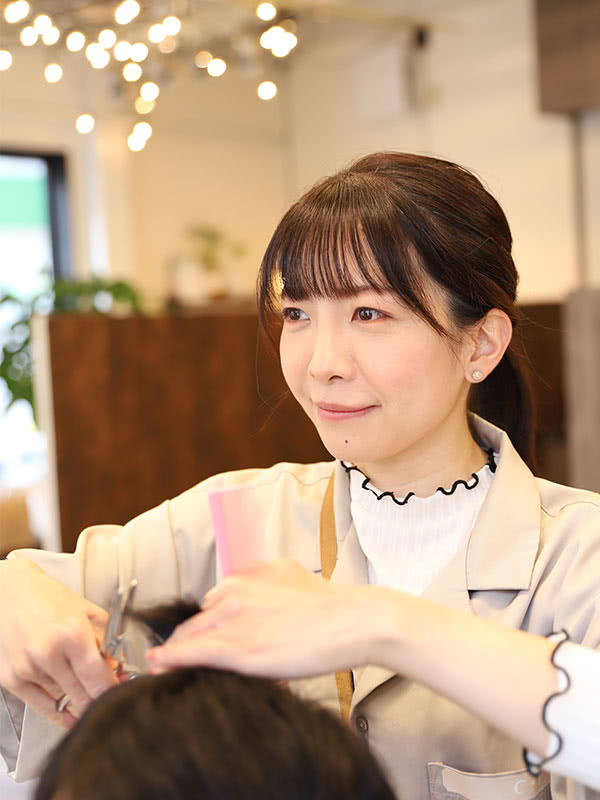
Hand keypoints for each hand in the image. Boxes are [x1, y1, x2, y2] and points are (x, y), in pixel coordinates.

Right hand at [0, 558, 117, 727]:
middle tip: (106, 694)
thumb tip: (115, 670)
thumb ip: (106, 643)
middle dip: (98, 698)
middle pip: (82, 696)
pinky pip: (41, 707)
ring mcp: (28, 669)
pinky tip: (70, 712)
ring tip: (85, 687)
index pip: (98, 679)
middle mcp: (48, 654)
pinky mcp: (11, 679)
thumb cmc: (50, 598)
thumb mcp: (88, 612)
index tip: (119, 692)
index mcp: (72, 634)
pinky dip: (58, 712)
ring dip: (78, 701)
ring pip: (64, 702)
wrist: (11, 592)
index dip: (112, 691)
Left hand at [147, 560, 374, 678]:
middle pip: (193, 624)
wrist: (351, 621)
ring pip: (189, 640)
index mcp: (241, 580)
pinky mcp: (240, 651)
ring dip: (173, 655)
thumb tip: (251, 587)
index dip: (203, 627)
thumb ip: (261, 581)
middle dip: (182, 642)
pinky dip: (172, 659)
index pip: (208, 607)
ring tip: (160, 669)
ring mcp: (234, 623)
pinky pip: (195, 654)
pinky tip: (157, 665)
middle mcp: (231, 597)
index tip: (200, 640)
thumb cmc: (327, 603)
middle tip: (174, 660)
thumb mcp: (288, 575)